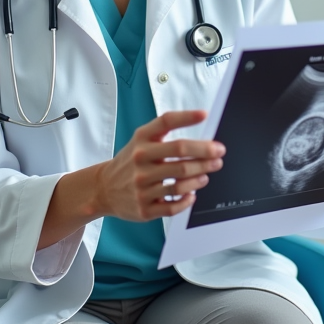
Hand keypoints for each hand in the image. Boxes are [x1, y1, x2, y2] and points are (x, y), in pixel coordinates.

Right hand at [93, 110, 224, 221]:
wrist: (104, 188)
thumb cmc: (131, 161)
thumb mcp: (141, 139)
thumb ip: (165, 129)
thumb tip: (198, 119)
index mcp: (141, 140)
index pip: (165, 122)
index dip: (187, 117)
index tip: (205, 115)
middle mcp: (140, 160)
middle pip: (180, 154)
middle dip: (205, 154)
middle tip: (219, 153)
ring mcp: (141, 186)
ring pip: (179, 182)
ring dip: (199, 178)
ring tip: (206, 174)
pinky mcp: (144, 208)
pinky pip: (172, 206)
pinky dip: (186, 200)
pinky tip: (192, 194)